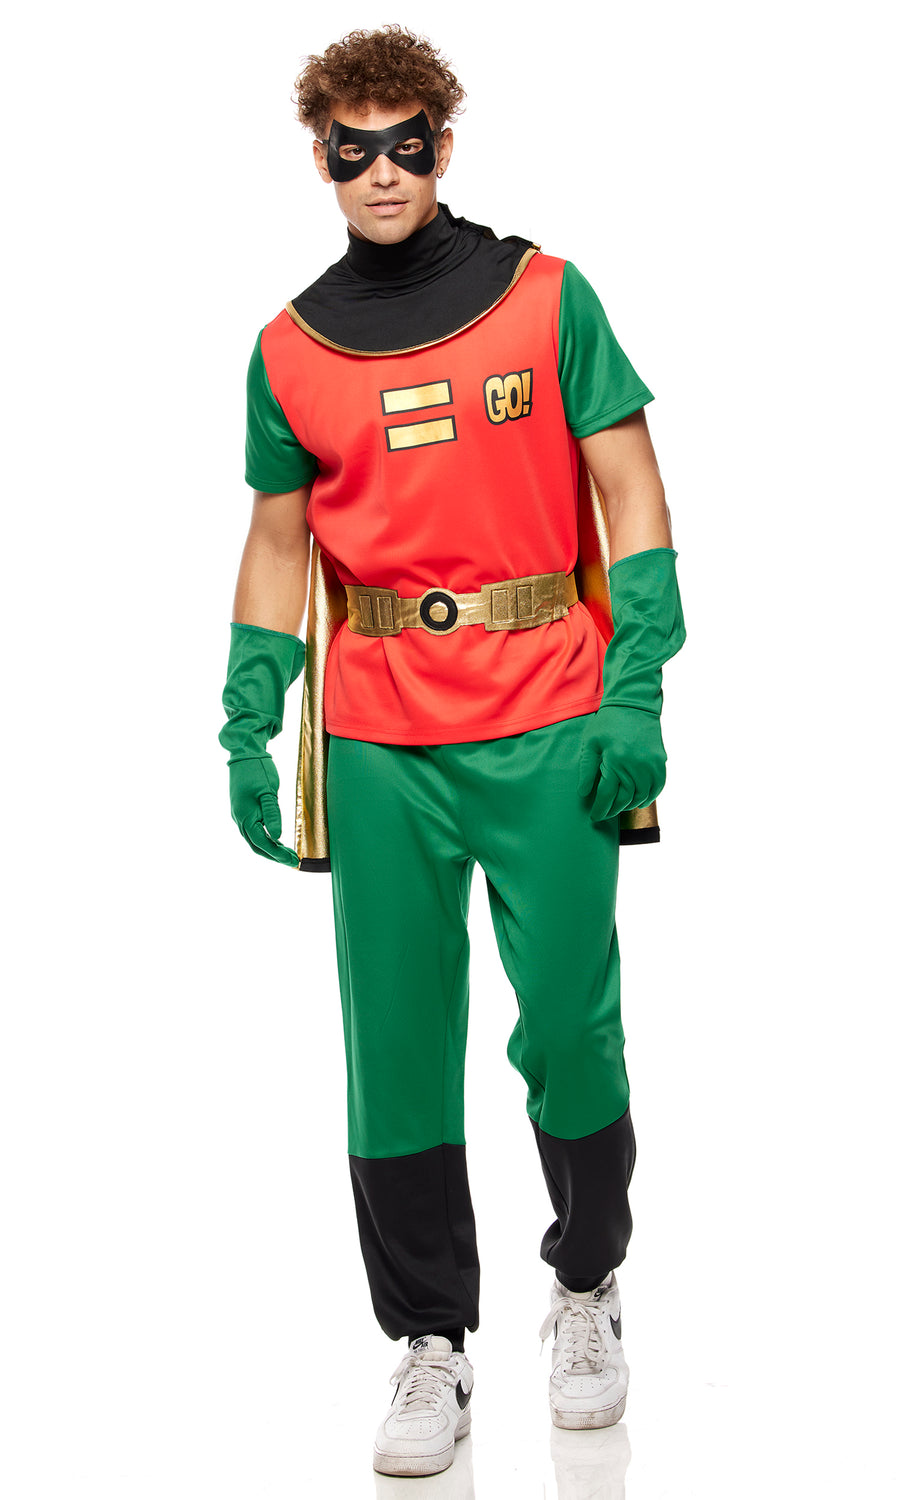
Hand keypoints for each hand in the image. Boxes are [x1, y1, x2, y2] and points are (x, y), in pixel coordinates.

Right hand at [228, 755, 298, 866]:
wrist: (245, 753)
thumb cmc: (258, 770)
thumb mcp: (269, 792)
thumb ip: (272, 815)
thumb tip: (277, 837)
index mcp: (244, 816)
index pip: (262, 843)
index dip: (278, 854)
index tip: (294, 860)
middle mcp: (239, 819)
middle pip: (257, 846)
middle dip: (275, 856)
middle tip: (294, 861)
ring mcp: (240, 815)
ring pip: (254, 840)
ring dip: (271, 849)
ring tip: (288, 853)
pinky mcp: (243, 810)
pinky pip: (253, 831)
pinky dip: (266, 839)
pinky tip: (277, 840)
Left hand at [577, 705, 666, 822]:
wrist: (634, 704)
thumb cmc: (608, 723)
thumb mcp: (591, 744)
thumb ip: (586, 769)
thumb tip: (584, 794)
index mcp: (615, 760)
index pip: (606, 795)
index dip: (600, 809)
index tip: (594, 817)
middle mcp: (635, 765)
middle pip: (624, 799)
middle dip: (613, 810)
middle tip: (604, 814)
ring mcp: (650, 764)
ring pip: (641, 796)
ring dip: (630, 806)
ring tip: (619, 807)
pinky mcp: (660, 761)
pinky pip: (657, 787)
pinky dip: (649, 797)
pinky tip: (639, 800)